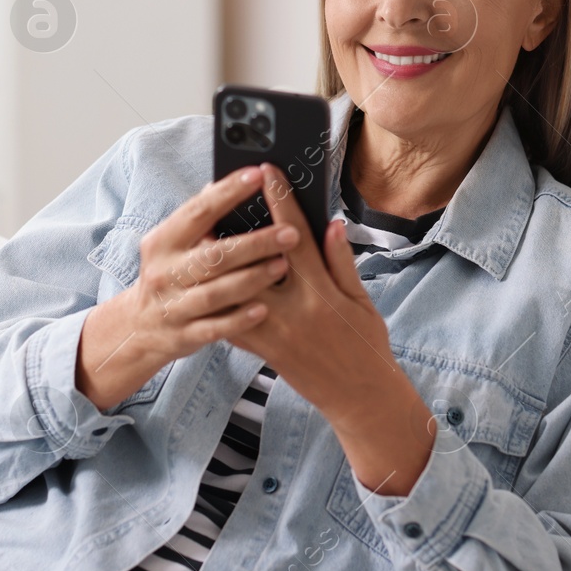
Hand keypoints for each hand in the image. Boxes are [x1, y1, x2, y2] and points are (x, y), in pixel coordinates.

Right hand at [75, 166, 301, 409]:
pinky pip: (214, 328)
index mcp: (162, 242)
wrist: (139, 327)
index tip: (259, 175)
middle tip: (291, 233)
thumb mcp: (172, 244)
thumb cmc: (168, 275)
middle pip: (213, 255)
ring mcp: (173, 306)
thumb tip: (222, 183)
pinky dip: (239, 319)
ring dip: (252, 278)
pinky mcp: (184, 335)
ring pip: (216, 292)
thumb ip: (198, 218)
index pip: (197, 212)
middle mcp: (164, 272)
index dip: (227, 193)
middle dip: (254, 243)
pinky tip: (264, 309)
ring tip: (283, 266)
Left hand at [228, 165, 436, 494]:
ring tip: (203, 234)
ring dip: (218, 263)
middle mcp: (293, 311)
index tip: (268, 173)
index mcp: (322, 293)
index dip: (281, 202)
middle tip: (220, 196)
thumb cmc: (366, 345)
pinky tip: (207, 278)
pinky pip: (232, 321)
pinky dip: (219, 299)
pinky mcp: (263, 350)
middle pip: (255, 260)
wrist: (360, 397)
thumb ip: (343, 262)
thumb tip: (331, 223)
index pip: (296, 238)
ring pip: (235, 291)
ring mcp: (274, 332)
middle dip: (237, 226)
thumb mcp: (362, 300)